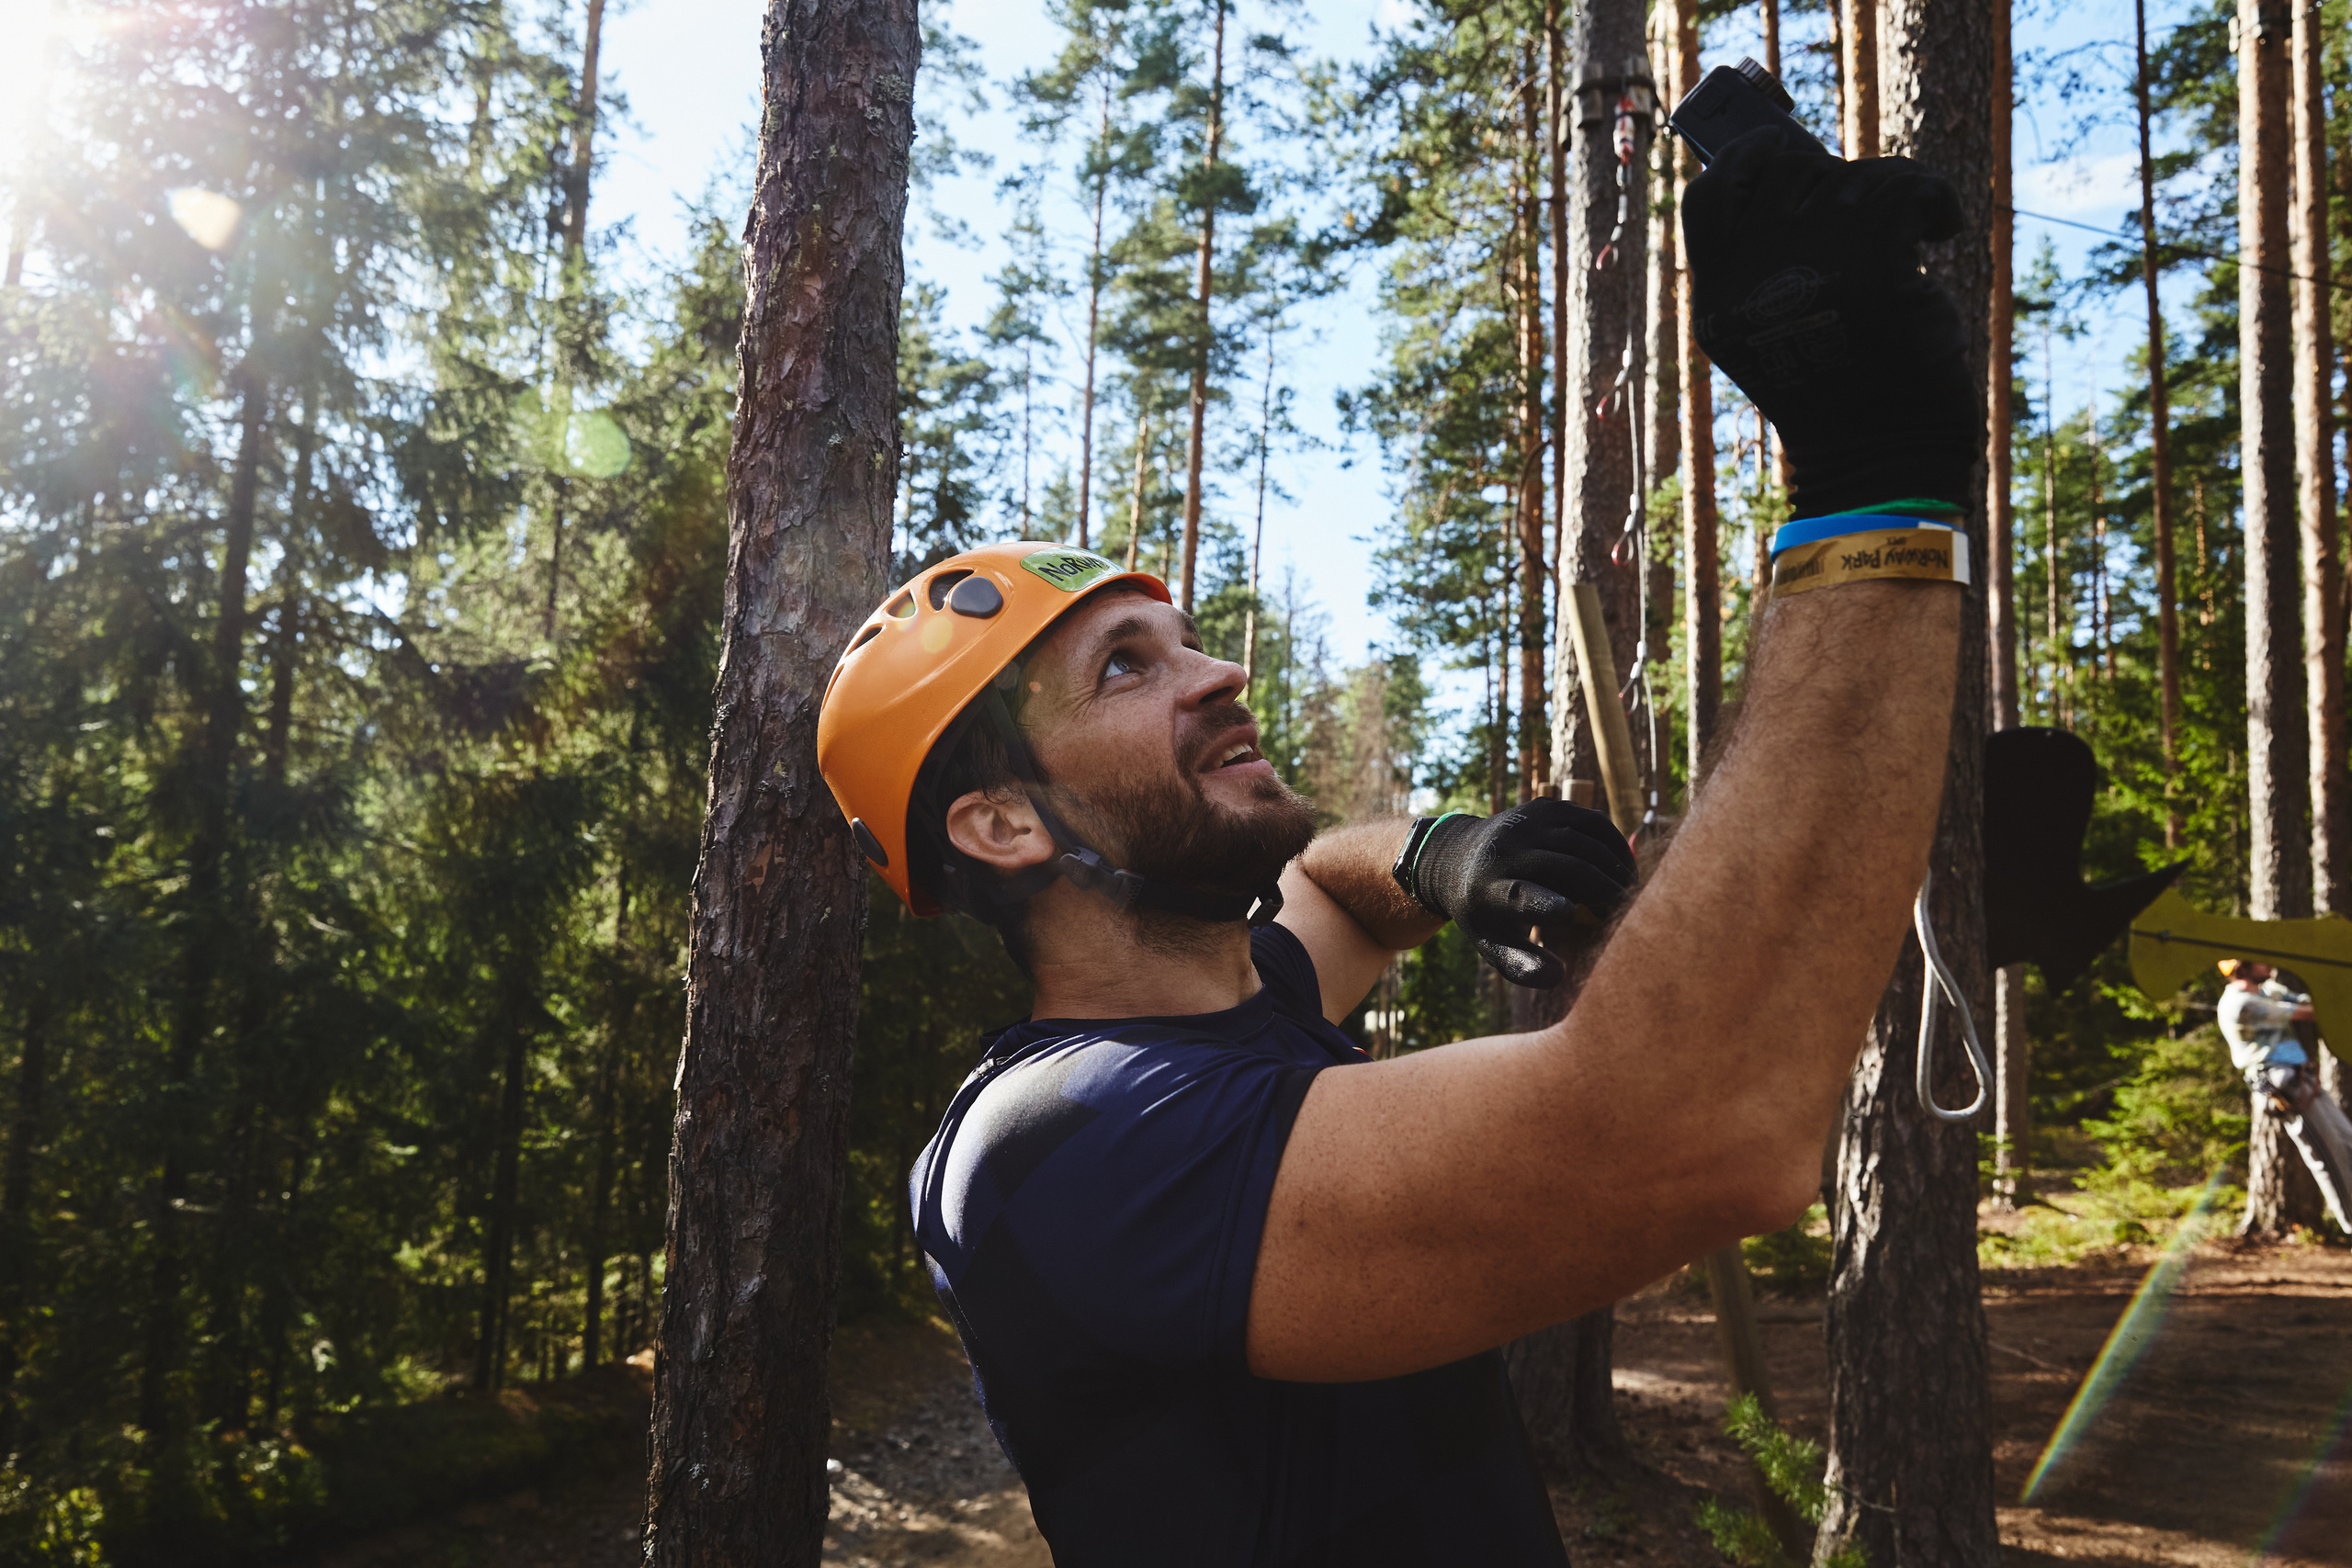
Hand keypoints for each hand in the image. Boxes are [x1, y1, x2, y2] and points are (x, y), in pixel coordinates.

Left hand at [1403, 801, 1636, 987]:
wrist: (1461, 857)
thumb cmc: (1486, 913)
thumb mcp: (1493, 943)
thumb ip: (1522, 966)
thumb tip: (1558, 976)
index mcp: (1487, 890)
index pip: (1516, 894)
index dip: (1544, 903)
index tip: (1571, 915)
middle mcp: (1505, 850)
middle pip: (1563, 867)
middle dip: (1602, 890)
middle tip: (1627, 912)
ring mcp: (1525, 823)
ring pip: (1583, 842)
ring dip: (1615, 868)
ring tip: (1630, 894)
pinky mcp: (1545, 808)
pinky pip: (1591, 822)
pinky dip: (1615, 844)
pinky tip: (1625, 868)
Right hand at [1681, 123, 1975, 517]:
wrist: (1881, 462)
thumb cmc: (1843, 393)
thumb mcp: (1780, 330)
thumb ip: (1769, 260)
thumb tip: (1804, 167)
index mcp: (1718, 298)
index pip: (1708, 196)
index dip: (1746, 160)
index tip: (1782, 148)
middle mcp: (1749, 278)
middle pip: (1785, 171)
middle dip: (1832, 179)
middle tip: (1863, 214)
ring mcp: (1806, 268)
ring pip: (1850, 176)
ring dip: (1892, 192)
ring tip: (1911, 232)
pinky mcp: (1869, 266)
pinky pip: (1904, 187)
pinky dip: (1934, 199)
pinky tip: (1941, 229)